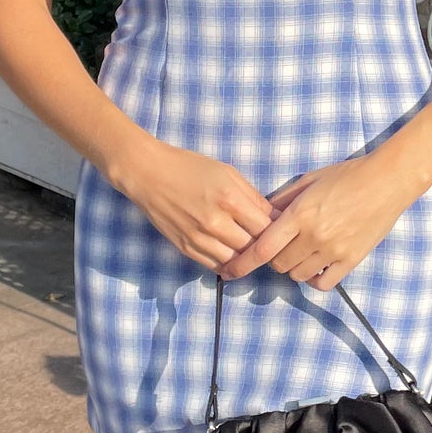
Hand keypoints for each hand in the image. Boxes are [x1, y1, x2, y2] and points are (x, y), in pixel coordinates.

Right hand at [108, 134, 273, 269]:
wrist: (149, 174)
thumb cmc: (190, 167)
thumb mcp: (228, 173)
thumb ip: (253, 197)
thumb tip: (274, 218)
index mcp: (230, 200)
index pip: (266, 229)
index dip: (278, 232)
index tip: (282, 231)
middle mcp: (216, 223)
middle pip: (253, 248)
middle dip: (264, 247)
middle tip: (270, 244)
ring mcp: (199, 238)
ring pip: (235, 261)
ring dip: (246, 258)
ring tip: (252, 250)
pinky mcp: (185, 248)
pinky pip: (214, 265)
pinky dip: (227, 263)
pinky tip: (233, 255)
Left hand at [218, 154, 419, 289]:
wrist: (387, 181)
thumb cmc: (347, 175)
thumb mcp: (309, 180)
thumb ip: (283, 200)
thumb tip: (261, 217)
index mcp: (300, 214)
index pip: (263, 248)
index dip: (243, 262)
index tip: (230, 271)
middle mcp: (314, 235)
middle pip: (278, 264)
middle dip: (274, 257)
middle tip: (282, 246)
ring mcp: (333, 250)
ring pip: (298, 275)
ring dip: (294, 267)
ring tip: (302, 251)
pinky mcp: (351, 260)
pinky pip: (323, 283)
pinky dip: (314, 278)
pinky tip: (316, 266)